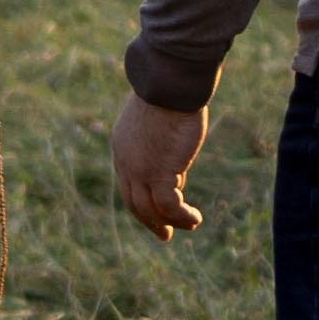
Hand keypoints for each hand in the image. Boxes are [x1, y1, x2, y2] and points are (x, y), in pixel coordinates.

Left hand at [112, 93, 207, 240]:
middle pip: (134, 202)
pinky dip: (182, 216)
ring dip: (170, 222)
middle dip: (150, 221)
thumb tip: (177, 174)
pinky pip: (169, 206)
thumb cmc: (170, 95)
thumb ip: (164, 149)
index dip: (143, 201)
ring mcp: (140, 169)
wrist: (170, 85)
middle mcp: (126, 162)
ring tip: (191, 225)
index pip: (129, 184)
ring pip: (150, 209)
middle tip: (165, 234)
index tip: (158, 213)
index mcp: (123, 148)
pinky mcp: (159, 172)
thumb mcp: (161, 125)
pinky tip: (195, 219)